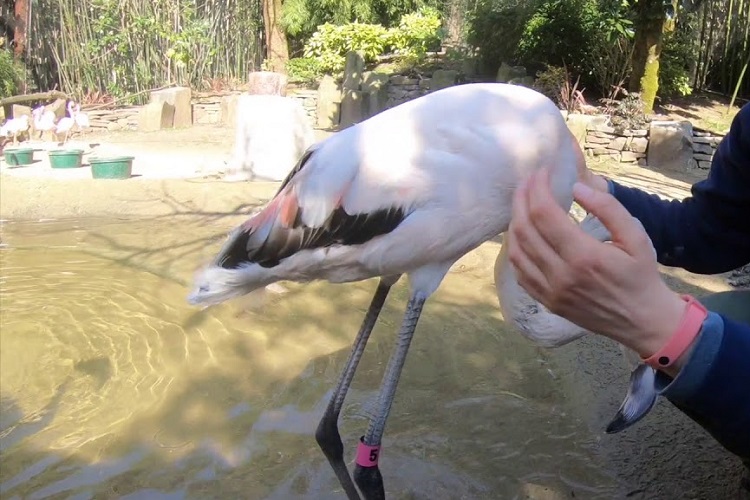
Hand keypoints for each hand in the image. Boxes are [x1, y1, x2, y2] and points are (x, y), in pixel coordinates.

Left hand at [507, 169, 688, 373]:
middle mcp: (561, 275)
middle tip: (528, 182)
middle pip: (524, 229)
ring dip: (514, 221)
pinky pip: (519, 271)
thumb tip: (576, 187)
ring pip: (516, 250)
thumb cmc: (641, 274)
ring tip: (522, 203)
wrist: (642, 320)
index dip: (537, 188)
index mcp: (584, 256)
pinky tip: (522, 232)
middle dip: (521, 198)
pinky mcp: (546, 301)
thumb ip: (607, 208)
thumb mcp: (635, 236)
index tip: (541, 172)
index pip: (544, 214)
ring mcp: (550, 291)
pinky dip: (515, 248)